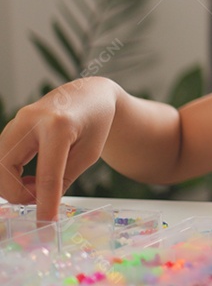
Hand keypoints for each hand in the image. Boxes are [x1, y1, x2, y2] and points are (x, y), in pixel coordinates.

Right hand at [0, 78, 118, 220]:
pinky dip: (11, 173)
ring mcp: (18, 119)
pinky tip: (32, 176)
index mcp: (59, 126)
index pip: (47, 174)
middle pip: (6, 168)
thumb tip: (43, 205)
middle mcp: (32, 119)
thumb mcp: (89, 153)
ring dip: (13, 184)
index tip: (44, 223)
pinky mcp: (12, 125)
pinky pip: (2, 157)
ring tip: (38, 186)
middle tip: (38, 200)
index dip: (44, 202)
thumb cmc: (96, 124)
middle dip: (16, 193)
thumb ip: (65, 178)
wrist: (90, 94)